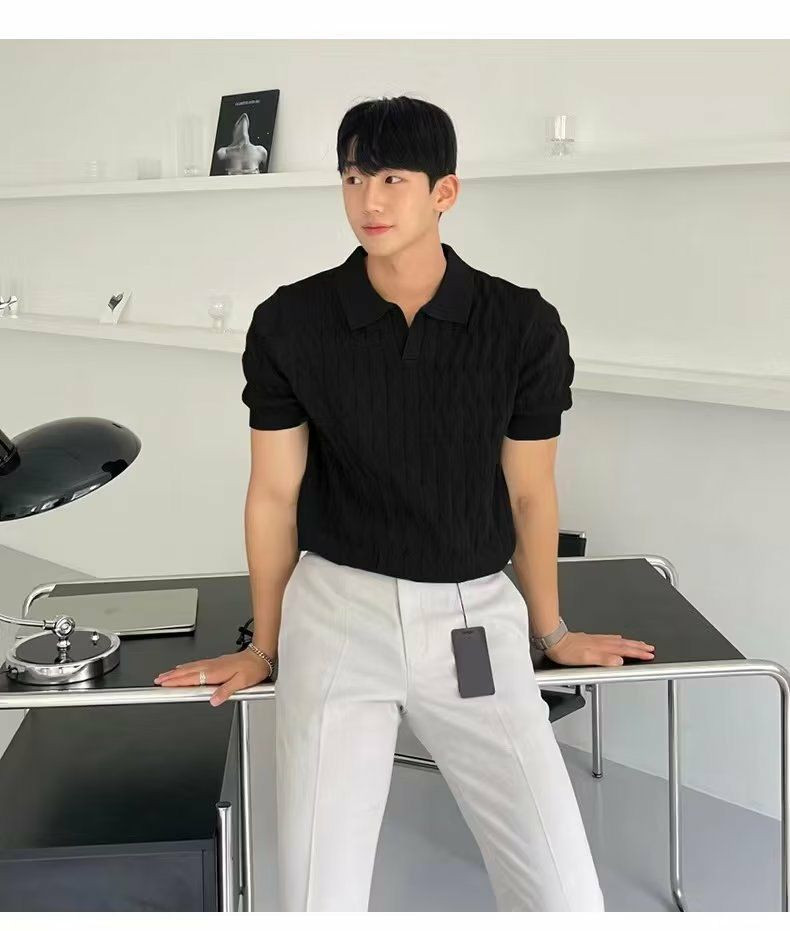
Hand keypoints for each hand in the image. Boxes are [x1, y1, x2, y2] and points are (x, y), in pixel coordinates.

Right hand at [153, 650, 272, 706]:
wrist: (260, 655)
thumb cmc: (253, 668)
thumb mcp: (241, 682)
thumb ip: (225, 691)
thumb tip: (213, 700)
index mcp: (215, 672)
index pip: (191, 678)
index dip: (176, 681)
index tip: (163, 684)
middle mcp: (212, 666)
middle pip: (186, 672)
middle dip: (171, 676)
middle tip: (157, 680)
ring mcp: (213, 663)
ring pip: (190, 667)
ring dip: (176, 671)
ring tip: (165, 675)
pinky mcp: (216, 662)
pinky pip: (196, 665)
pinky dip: (186, 667)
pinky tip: (184, 669)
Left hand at [544, 631, 654, 666]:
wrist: (553, 639)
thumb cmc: (566, 650)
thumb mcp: (585, 658)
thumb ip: (603, 659)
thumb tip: (620, 661)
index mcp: (602, 648)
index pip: (625, 650)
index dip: (638, 653)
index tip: (649, 655)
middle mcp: (601, 642)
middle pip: (624, 644)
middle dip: (639, 647)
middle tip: (650, 649)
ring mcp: (596, 640)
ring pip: (618, 641)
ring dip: (631, 643)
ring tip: (640, 644)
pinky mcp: (590, 639)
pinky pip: (609, 638)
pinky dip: (617, 639)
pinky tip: (617, 639)